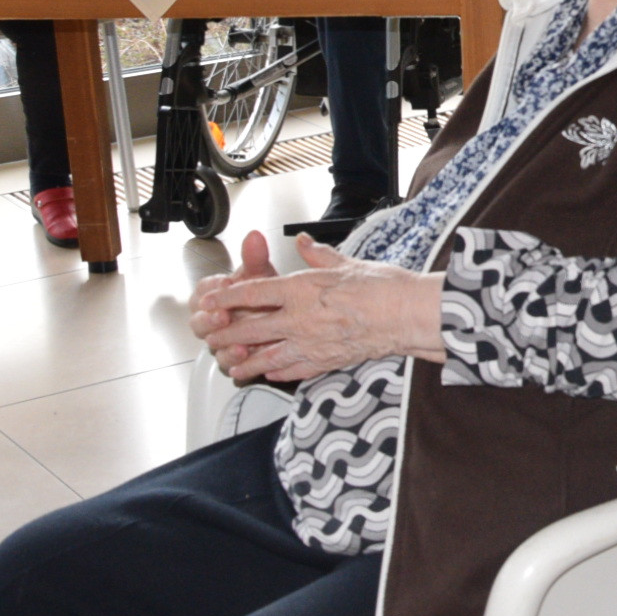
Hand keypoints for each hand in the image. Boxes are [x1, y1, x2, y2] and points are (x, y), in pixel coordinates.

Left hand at [189, 232, 443, 384]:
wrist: (406, 316)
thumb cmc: (381, 287)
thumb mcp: (345, 262)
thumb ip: (318, 255)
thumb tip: (303, 242)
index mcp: (301, 290)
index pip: (253, 292)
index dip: (227, 297)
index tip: (210, 300)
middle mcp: (299, 318)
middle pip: (251, 329)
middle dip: (226, 334)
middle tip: (209, 337)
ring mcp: (310, 344)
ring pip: (266, 356)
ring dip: (245, 361)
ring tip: (231, 366)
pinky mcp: (325, 361)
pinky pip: (293, 369)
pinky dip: (278, 372)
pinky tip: (270, 373)